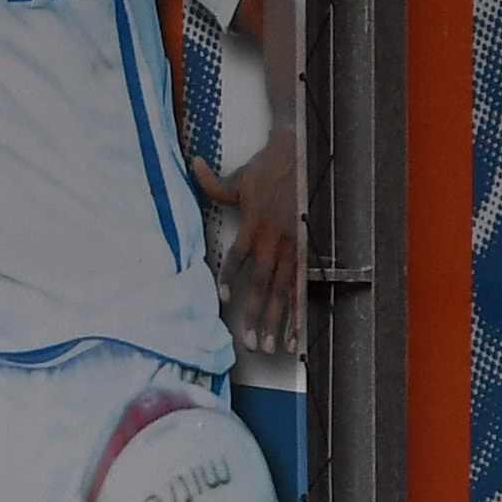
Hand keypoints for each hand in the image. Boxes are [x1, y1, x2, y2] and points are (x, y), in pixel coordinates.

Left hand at [190, 126, 305, 357]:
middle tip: (251, 344)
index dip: (229, 279)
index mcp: (253, 227)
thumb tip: (191, 165)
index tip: (222, 300)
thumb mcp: (238, 178)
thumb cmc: (271, 166)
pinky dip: (300, 309)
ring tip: (271, 347)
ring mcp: (293, 247)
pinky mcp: (309, 250)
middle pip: (261, 286)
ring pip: (283, 292)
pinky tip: (298, 332)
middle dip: (256, 316)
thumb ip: (212, 183)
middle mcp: (273, 241)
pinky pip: (304, 285)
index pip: (236, 259)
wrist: (307, 154)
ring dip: (277, 321)